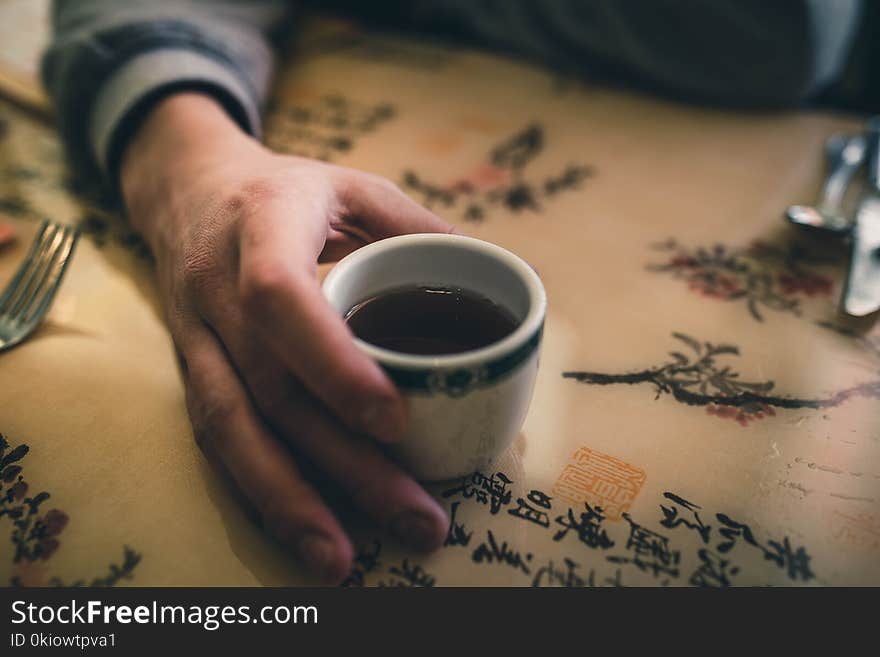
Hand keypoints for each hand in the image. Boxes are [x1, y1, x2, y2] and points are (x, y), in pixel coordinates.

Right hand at [121, 93, 454, 582]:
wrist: (188, 189)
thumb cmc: (288, 190)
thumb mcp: (355, 186)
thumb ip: (422, 229)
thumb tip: (510, 275)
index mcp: (262, 225)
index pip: (280, 296)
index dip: (331, 361)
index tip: (394, 419)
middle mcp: (217, 286)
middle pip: (269, 387)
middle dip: (342, 463)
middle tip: (416, 516)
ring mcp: (196, 334)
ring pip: (231, 429)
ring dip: (289, 501)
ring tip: (344, 560)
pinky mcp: (192, 371)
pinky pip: (218, 439)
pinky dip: (260, 490)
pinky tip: (304, 532)